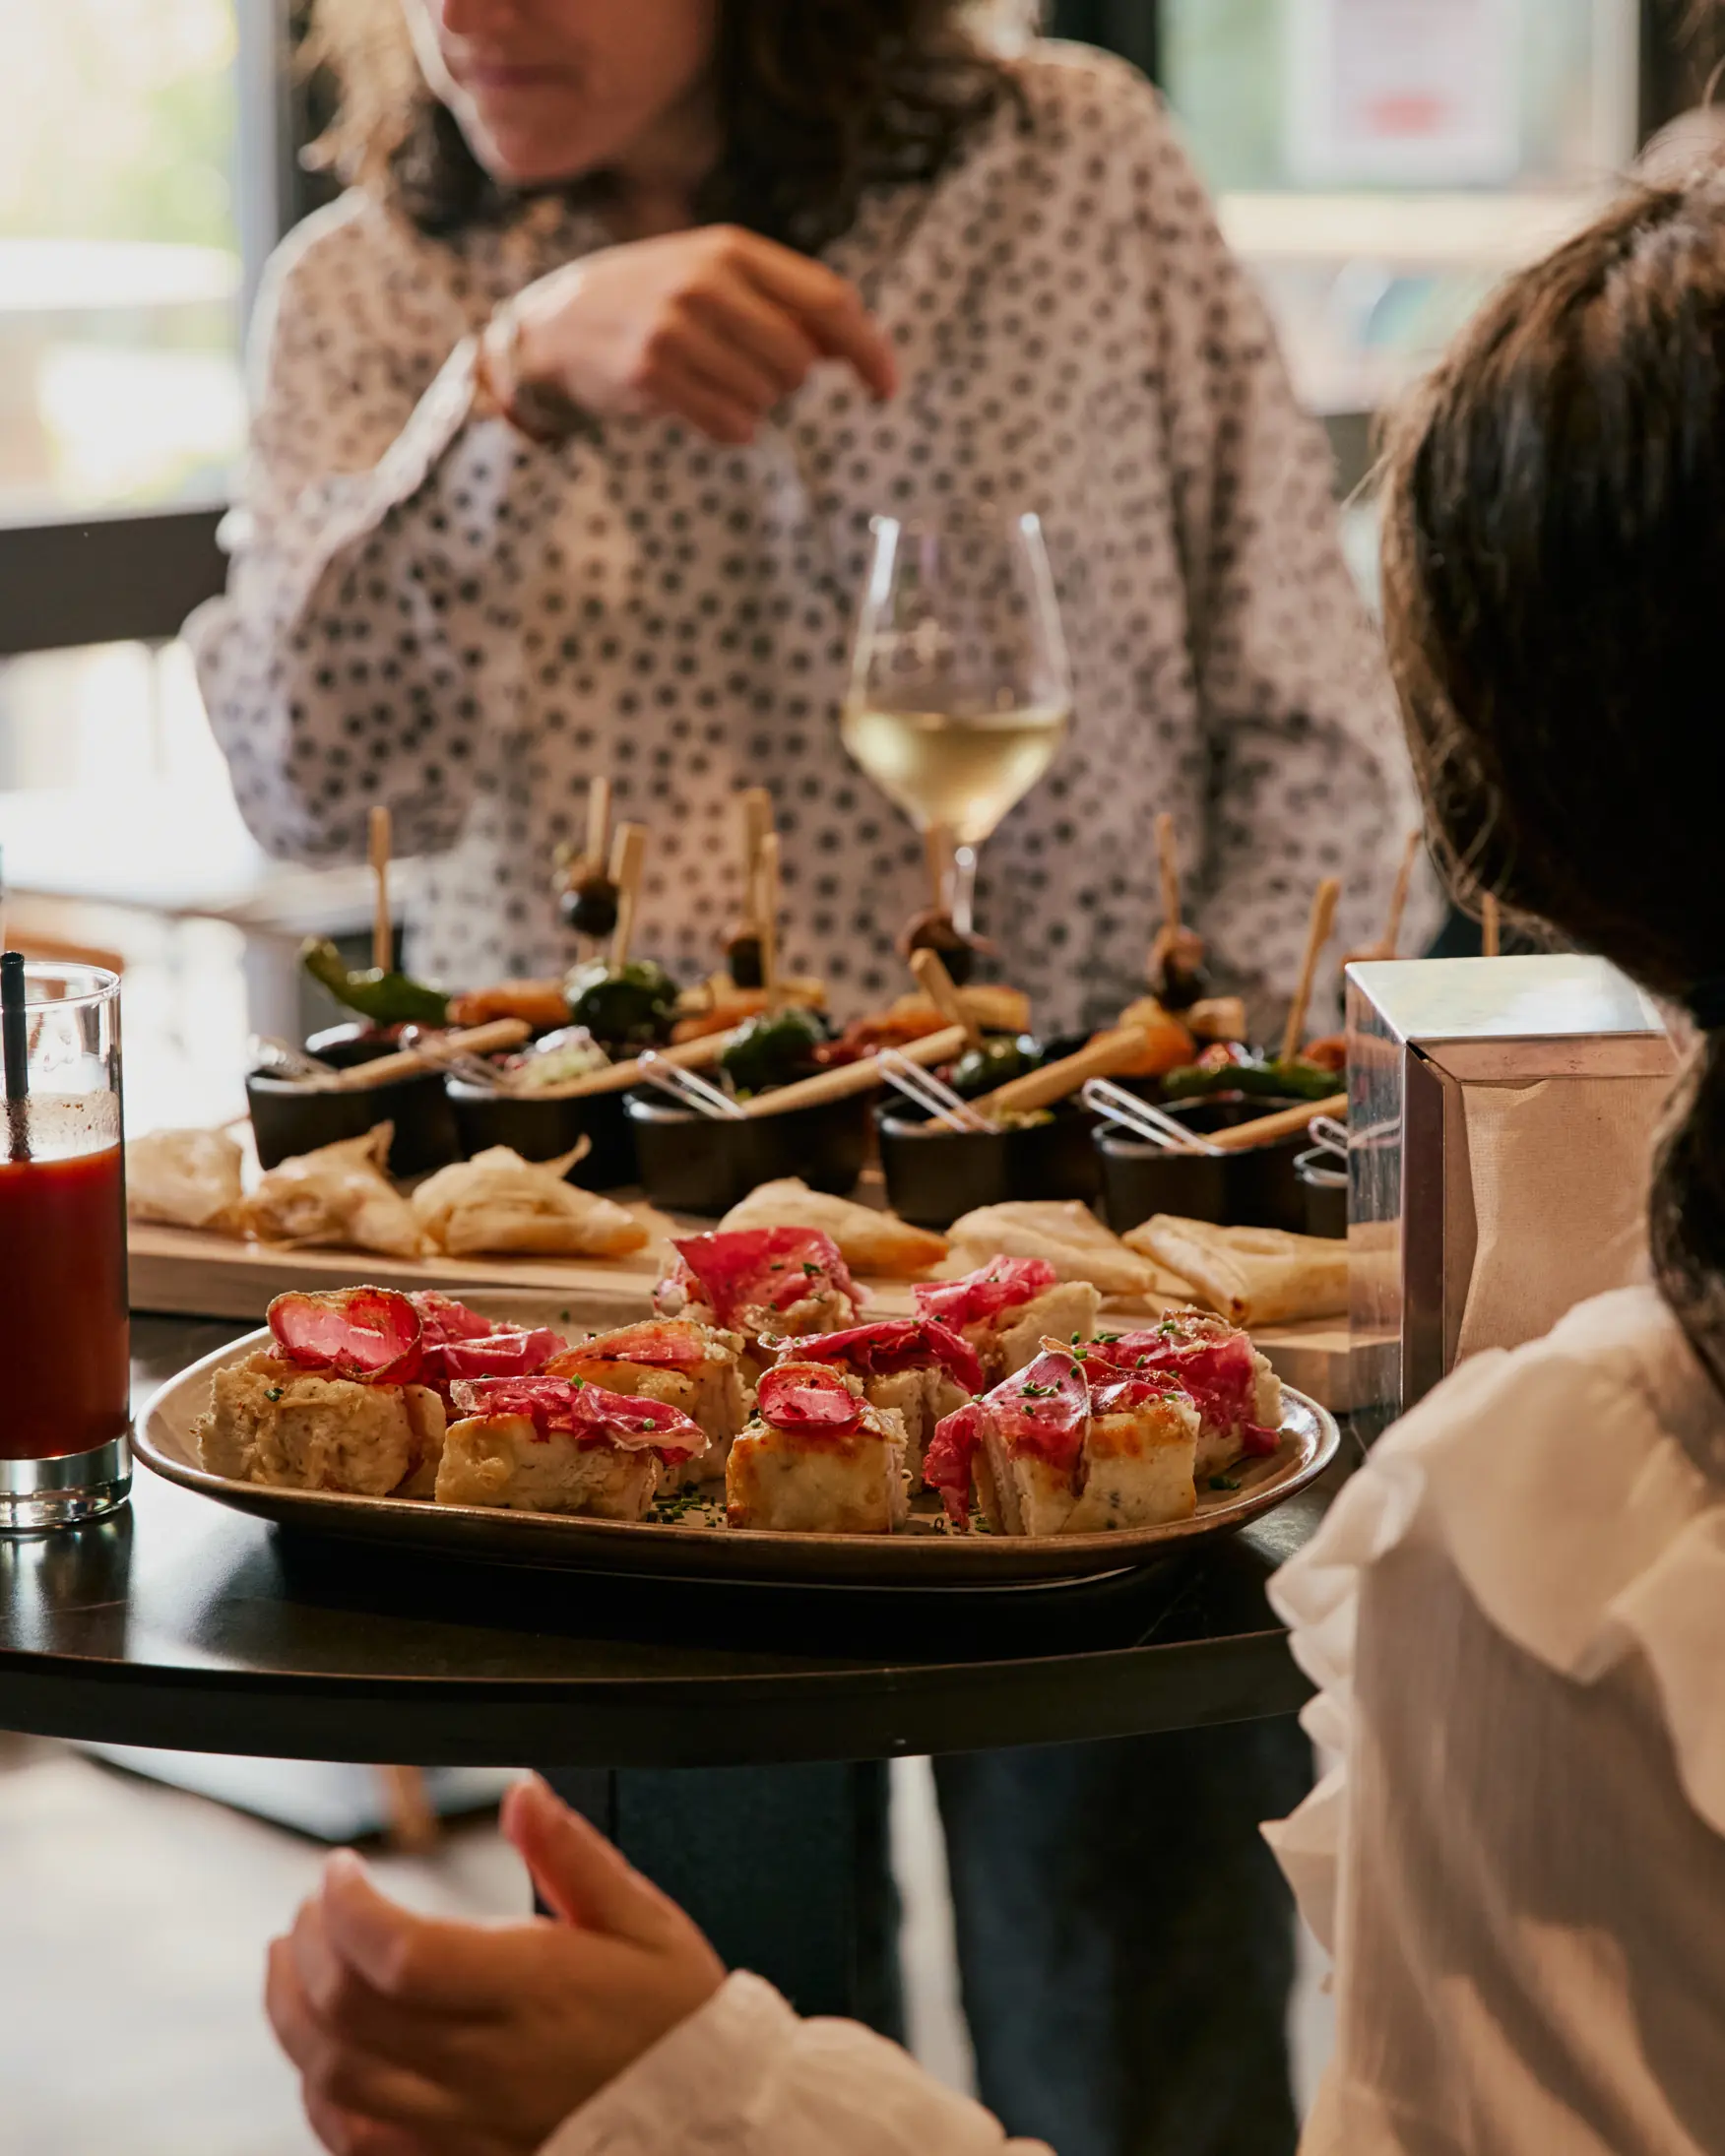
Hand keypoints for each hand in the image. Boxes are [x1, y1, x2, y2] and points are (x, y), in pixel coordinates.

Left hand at [265, 1775, 725, 2155]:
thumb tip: (522, 1792)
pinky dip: (318, 2094)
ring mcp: (462, 2128)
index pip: (400, 1954)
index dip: (347, 1906)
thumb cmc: (674, 2025)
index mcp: (533, 1994)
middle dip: (311, 1946)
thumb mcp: (646, 1924)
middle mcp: (486, 2067)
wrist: (706, 2130)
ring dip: (293, 2017)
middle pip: (349, 2013)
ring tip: (292, 1963)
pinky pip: (354, 2144)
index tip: (340, 1869)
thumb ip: (574, 1856)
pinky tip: (319, 2053)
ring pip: (334, 2082)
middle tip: (314, 1905)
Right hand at [496, 224, 896, 444]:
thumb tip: (854, 350)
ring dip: (753, 405)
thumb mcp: (715, 278)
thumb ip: (783, 304)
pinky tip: (698, 405)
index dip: (869, 350)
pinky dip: (729, 428)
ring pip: (767, 398)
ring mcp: (675, 327)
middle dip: (788, 382)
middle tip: (747, 372)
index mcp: (732, 249)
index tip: (886, 389)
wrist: (558, 325)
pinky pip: (732, 426)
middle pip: (800, 360)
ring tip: (709, 380)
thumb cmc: (654, 302)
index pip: (829, 300)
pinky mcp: (651, 374)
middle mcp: (705, 281)